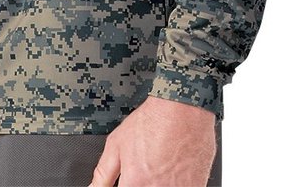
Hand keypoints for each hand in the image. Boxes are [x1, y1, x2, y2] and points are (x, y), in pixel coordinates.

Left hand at [90, 95, 216, 186]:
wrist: (184, 108)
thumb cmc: (153, 121)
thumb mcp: (117, 143)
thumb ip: (102, 174)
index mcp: (134, 184)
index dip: (125, 186)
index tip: (127, 181)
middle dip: (140, 184)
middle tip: (145, 171)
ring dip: (158, 184)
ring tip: (159, 168)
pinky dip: (175, 184)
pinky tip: (172, 172)